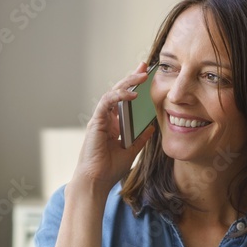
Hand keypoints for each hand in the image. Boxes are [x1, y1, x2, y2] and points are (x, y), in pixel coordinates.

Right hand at [71, 62, 156, 190]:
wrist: (96, 181)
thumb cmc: (109, 169)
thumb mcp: (131, 151)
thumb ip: (139, 138)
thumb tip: (151, 127)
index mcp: (113, 125)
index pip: (125, 101)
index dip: (134, 87)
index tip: (146, 75)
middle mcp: (106, 119)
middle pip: (119, 92)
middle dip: (132, 78)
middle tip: (145, 65)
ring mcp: (100, 119)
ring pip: (113, 93)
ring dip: (128, 83)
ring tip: (142, 75)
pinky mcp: (96, 121)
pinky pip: (107, 102)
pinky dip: (119, 96)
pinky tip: (132, 94)